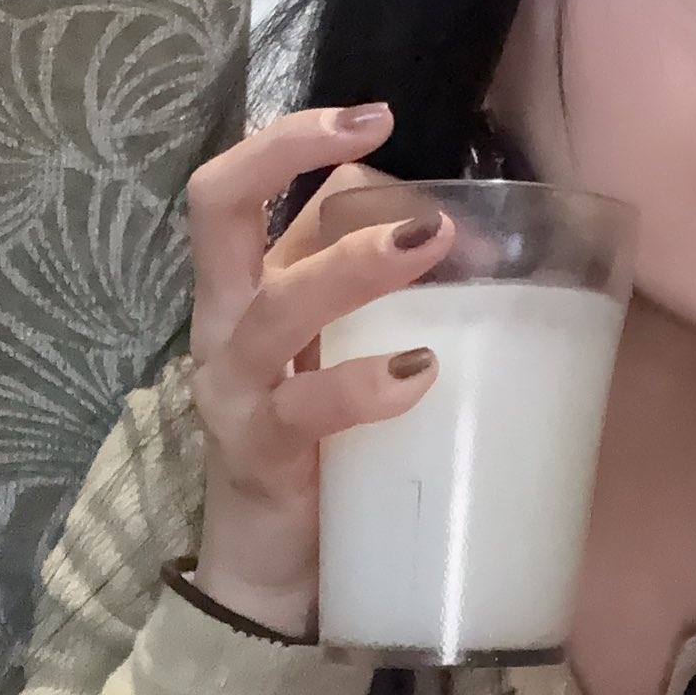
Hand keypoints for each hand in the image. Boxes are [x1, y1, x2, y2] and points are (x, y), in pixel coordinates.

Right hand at [187, 103, 452, 638]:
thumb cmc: (328, 446)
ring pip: (275, 306)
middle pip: (215, 210)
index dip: (295, 140)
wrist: (276, 578)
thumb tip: (480, 240)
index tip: (374, 116)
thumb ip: (391, 300)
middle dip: (291, 159)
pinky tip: (418, 374)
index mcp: (246, 288)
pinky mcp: (260, 456)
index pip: (238, 186)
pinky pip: (305, 410)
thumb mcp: (351, 352)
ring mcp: (236, 390)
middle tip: (382, 143)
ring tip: (428, 244)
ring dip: (352, 268)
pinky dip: (364, 387)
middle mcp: (226, 325)